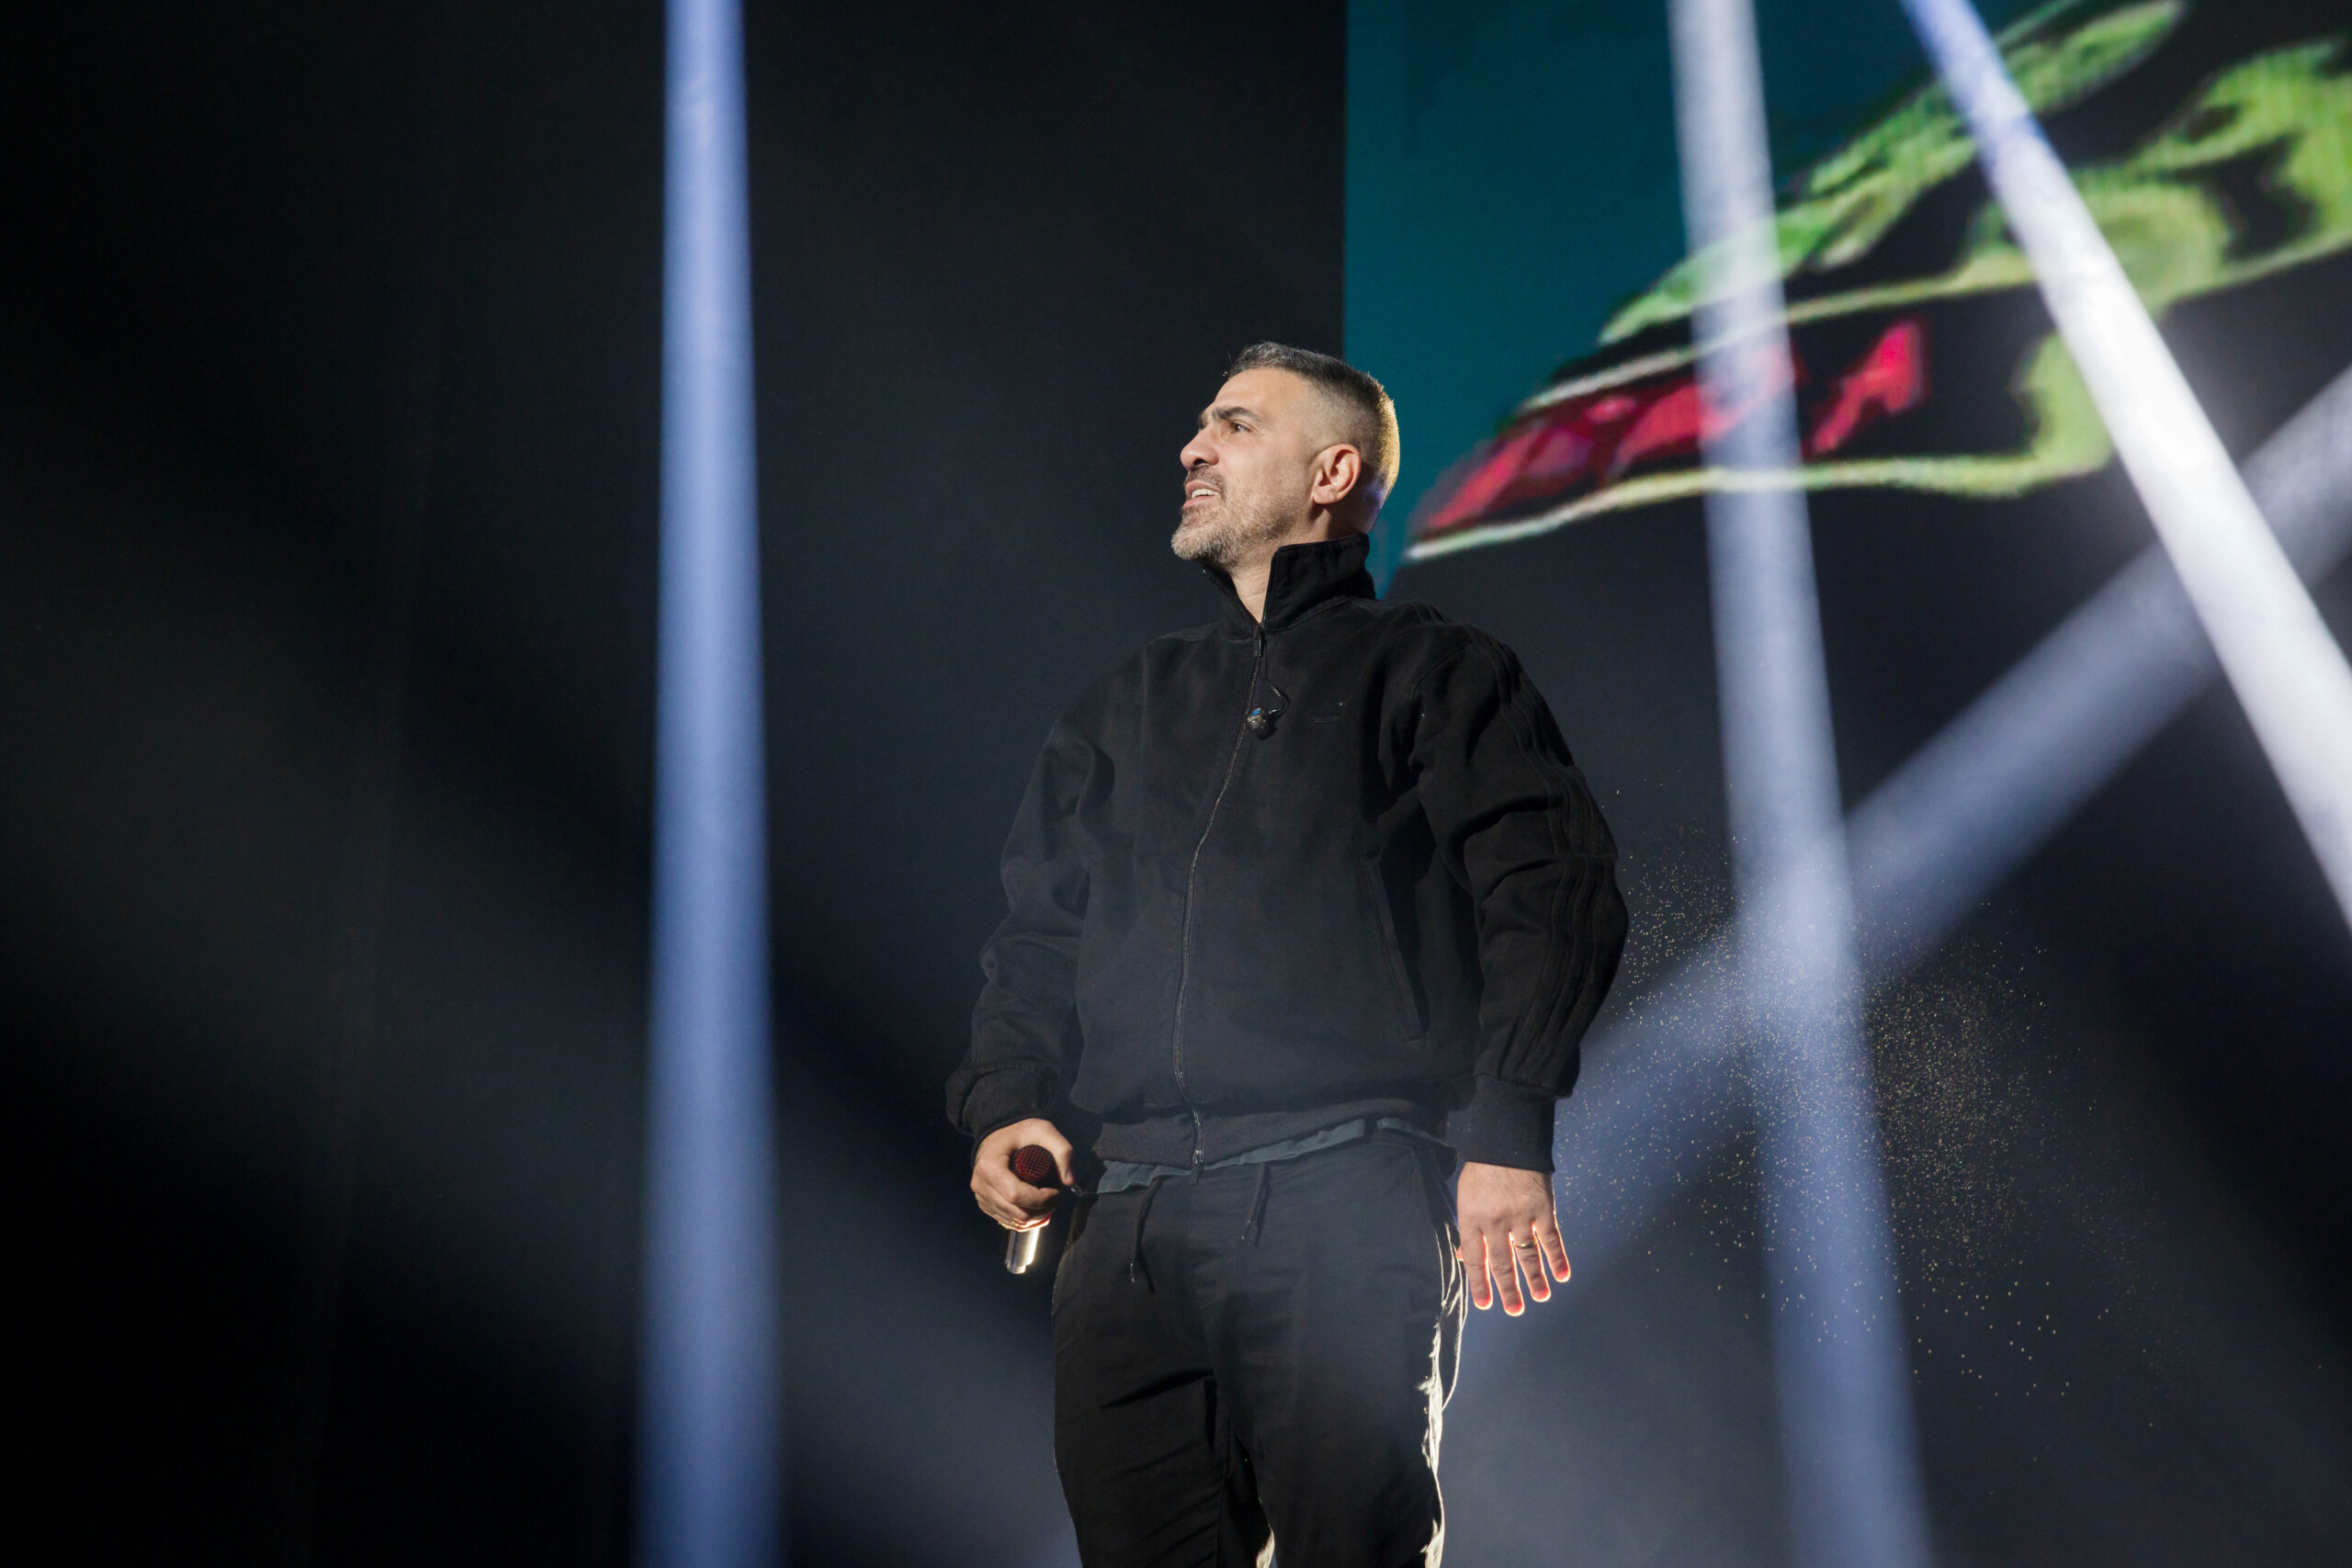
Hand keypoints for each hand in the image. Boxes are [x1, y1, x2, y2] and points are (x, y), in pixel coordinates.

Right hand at [970, 1118, 1074, 1230]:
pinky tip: (1037, 1211)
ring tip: (1047, 1202)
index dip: (1041, 1200)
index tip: (1056, 1190)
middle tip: (1056, 1197)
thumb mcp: (1043, 1131)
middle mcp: (981, 1185)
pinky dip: (1025, 1221)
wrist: (999, 1133)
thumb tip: (1068, 1181)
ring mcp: (981, 1196)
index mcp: (990, 1167)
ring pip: (1013, 1221)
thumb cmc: (1020, 1131)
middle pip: (1016, 1212)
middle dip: (1042, 1210)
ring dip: (1035, 1217)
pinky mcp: (985, 1204)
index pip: (1016, 1196)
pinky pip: (1007, 1221)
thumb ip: (1062, 1150)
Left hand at [1455, 1161, 1568, 1314]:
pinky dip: (1558, 1257)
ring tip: (1540, 1298)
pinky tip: (1562, 1274)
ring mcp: (1520, 1216)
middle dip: (1508, 1290)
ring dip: (1535, 1279)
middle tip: (1514, 1310)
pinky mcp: (1543, 1209)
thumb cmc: (1482, 1169)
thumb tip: (1464, 1254)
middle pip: (1502, 1263)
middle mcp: (1495, 1222)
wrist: (1507, 1141)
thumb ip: (1468, 1226)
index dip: (1480, 1283)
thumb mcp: (1466, 1196)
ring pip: (1528, 1255)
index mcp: (1472, 1218)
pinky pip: (1551, 1238)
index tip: (1485, 1304)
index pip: (1475, 1259)